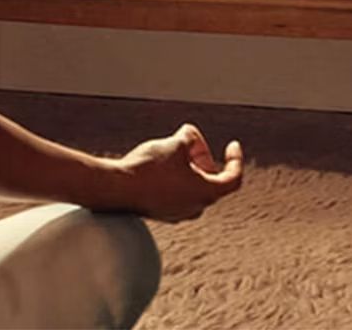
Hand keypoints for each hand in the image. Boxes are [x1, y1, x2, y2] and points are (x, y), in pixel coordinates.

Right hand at [109, 122, 244, 222]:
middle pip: (210, 180)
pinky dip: (175, 178)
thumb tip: (189, 136)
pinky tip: (160, 164)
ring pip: (192, 187)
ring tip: (173, 150)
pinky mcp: (160, 213)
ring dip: (188, 167)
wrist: (116, 188)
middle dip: (202, 157)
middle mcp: (195, 208)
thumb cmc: (149, 168)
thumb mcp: (175, 144)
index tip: (232, 145)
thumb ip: (189, 138)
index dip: (235, 159)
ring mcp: (177, 214)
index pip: (233, 178)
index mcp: (206, 194)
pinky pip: (176, 193)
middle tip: (189, 142)